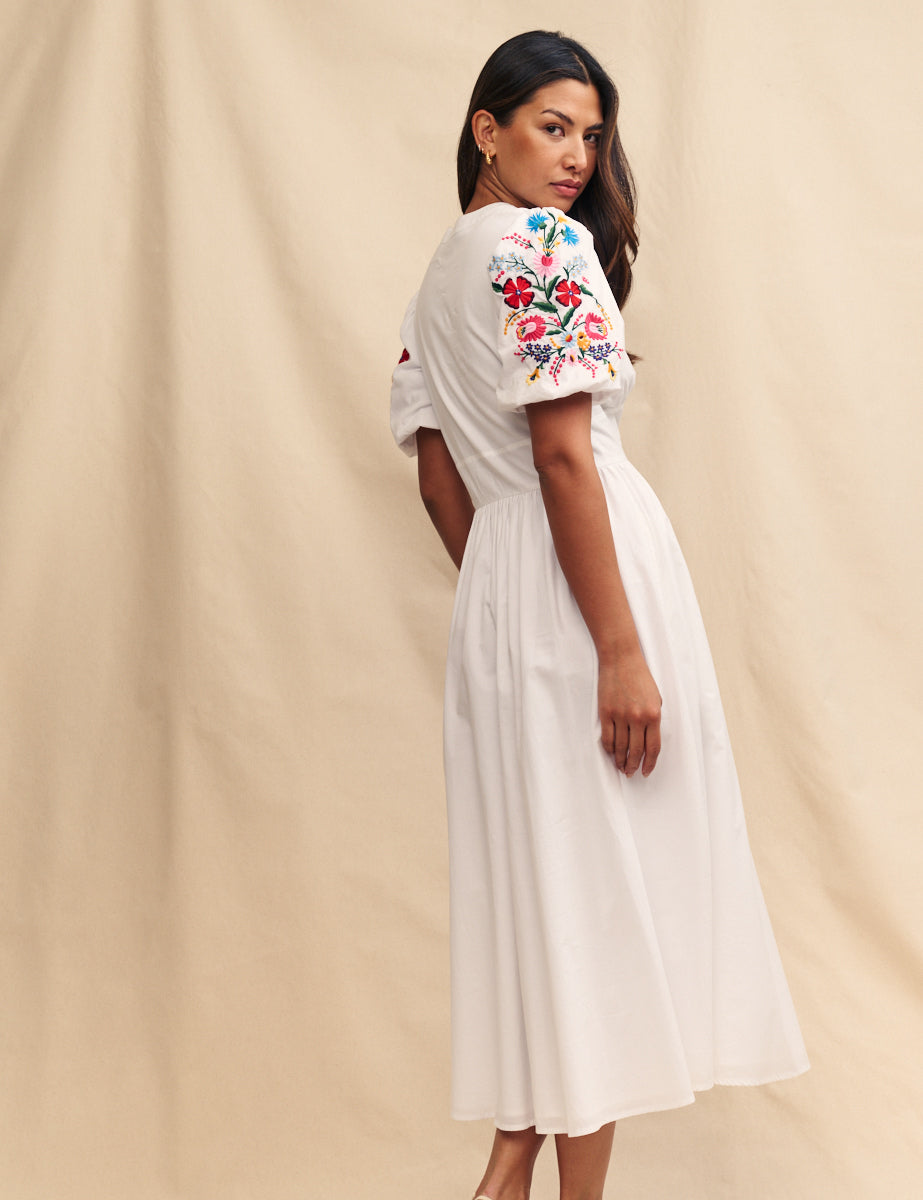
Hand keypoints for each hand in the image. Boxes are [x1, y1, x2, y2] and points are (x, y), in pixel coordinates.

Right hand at [598, 652, 661, 776]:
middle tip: (631, 773)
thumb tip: (648, 739)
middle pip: (636, 751)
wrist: (621, 659)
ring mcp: (620, 716)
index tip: (646, 771)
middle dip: (634, 766)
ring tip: (621, 767)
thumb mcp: (655, 697)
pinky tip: (612, 754)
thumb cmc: (640, 676)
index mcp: (654, 714)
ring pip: (620, 748)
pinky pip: (607, 738)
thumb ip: (653, 718)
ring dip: (621, 761)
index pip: (653, 747)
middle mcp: (637, 718)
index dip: (650, 763)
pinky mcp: (605, 713)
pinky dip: (610, 749)